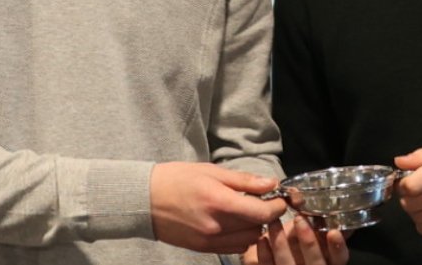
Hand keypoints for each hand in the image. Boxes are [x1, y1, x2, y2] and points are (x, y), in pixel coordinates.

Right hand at [150, 163, 287, 253]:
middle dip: (265, 216)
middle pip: (258, 228)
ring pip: (248, 241)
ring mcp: (209, 241)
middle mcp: (216, 226)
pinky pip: (233, 248)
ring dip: (253, 228)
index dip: (277, 206)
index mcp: (219, 203)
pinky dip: (240, 238)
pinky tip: (232, 224)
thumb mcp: (211, 171)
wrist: (143, 200)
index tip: (277, 198)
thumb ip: (243, 180)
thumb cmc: (176, 179)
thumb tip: (271, 183)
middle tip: (261, 202)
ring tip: (245, 213)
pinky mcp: (202, 249)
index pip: (262, 213)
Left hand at [242, 215, 348, 264]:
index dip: (338, 247)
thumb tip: (335, 208)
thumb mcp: (315, 236)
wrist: (278, 257)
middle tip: (300, 219)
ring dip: (281, 242)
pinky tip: (262, 239)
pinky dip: (265, 254)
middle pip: (315, 263)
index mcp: (328, 262)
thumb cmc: (299, 245)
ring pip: (288, 264)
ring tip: (274, 221)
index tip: (333, 231)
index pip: (339, 259)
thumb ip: (324, 227)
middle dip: (309, 242)